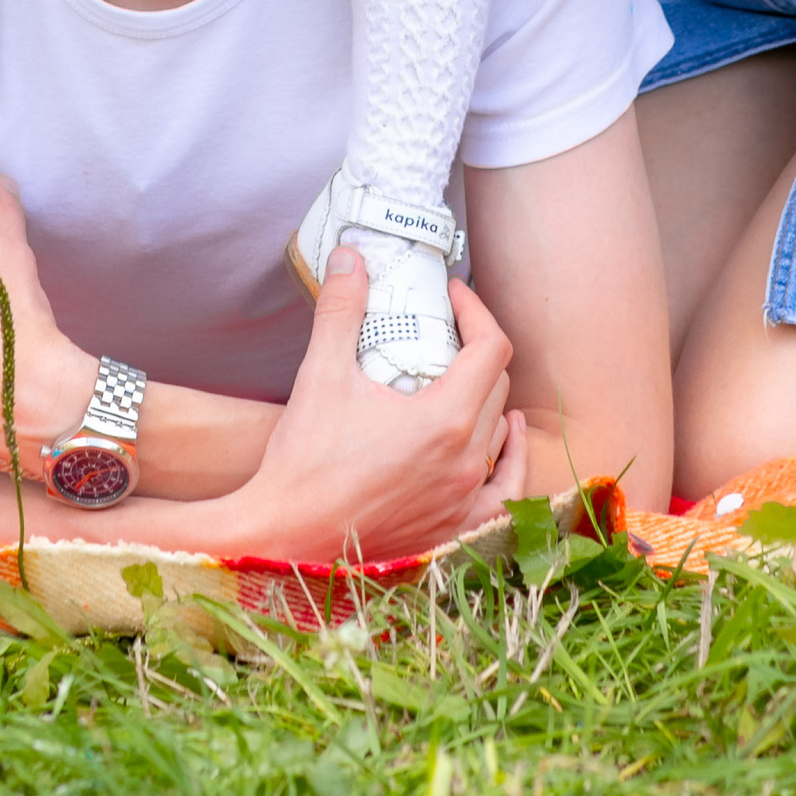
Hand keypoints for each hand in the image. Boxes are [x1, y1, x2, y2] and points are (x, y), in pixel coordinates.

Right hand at [220, 255, 520, 564]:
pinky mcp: (455, 531)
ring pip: (498, 434)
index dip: (475, 310)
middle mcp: (465, 461)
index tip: (450, 296)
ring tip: (465, 375)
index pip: (490, 347)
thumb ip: (340, 309)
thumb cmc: (304, 462)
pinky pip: (504, 491)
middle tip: (444, 330)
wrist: (287, 538)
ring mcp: (464, 501)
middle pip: (497, 386)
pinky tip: (503, 436)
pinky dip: (508, 457)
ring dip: (489, 397)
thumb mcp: (321, 373)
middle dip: (476, 348)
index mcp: (445, 420)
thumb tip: (350, 257)